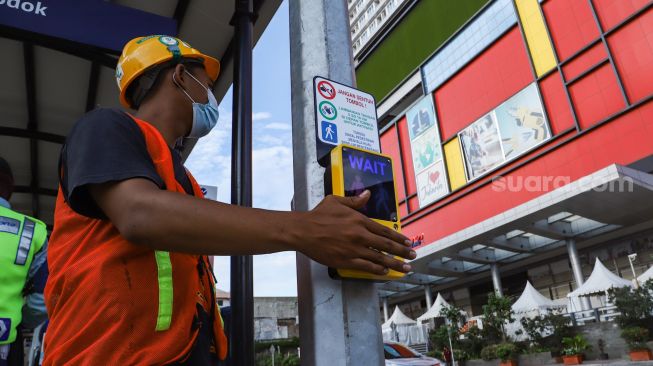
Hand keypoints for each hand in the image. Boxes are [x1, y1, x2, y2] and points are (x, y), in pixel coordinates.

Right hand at [295, 190, 415, 274]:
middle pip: (386, 245)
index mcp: (359, 220)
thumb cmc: (318, 215)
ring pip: (380, 258)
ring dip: (395, 264)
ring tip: (405, 268)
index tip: (408, 242)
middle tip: (413, 256)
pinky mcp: (346, 260)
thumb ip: (355, 200)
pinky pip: (366, 266)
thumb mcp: (336, 201)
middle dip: (402, 252)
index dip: (398, 237)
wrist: (303, 230)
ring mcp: (354, 249)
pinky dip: (377, 270)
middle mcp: (360, 235)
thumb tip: (367, 194)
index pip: (384, 230)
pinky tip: (385, 272)